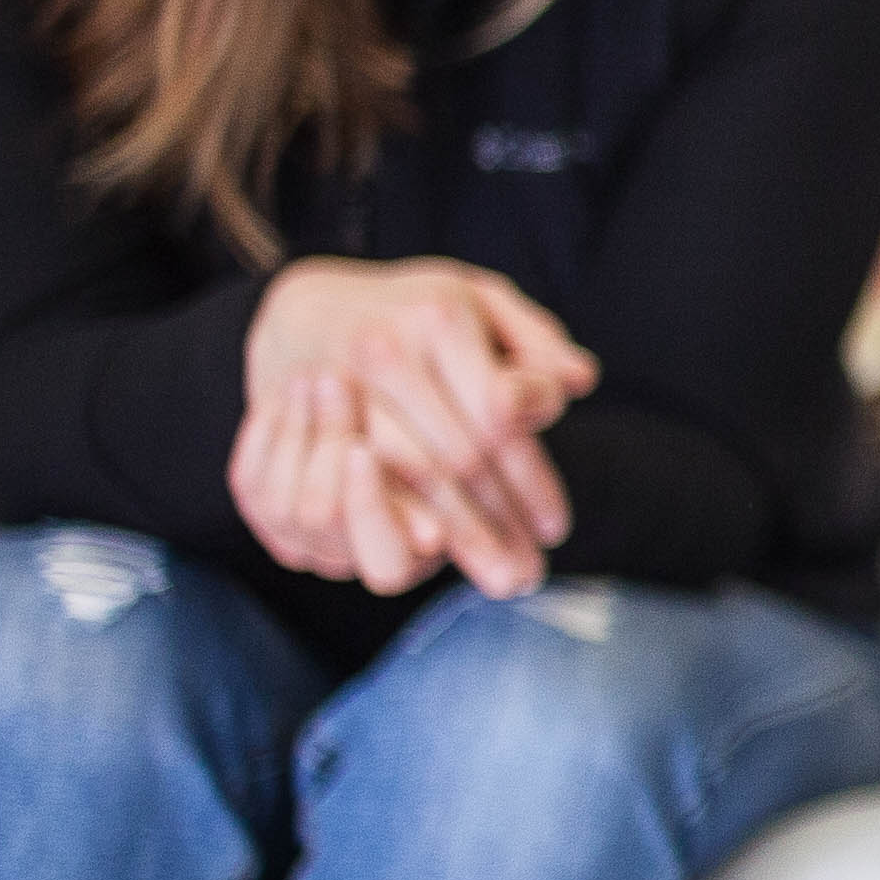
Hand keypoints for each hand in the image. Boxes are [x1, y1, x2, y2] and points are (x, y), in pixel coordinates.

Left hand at [232, 374, 443, 595]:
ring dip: (298, 426)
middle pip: (321, 516)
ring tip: (317, 373)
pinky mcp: (259, 508)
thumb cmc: (435, 420)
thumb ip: (451, 473)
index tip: (363, 450)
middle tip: (336, 379)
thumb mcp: (452, 442)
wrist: (371, 396)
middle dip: (327, 442)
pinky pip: (251, 475)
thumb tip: (436, 530)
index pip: (384, 561)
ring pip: (281, 497)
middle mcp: (349, 559)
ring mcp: (297, 536)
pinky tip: (293, 392)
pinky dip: (269, 427)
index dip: (366, 506)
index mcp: (408, 558)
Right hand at [246, 260, 585, 573]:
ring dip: (457, 535)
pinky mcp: (299, 416)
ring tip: (496, 577)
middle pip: (453, 458)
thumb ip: (535, 341)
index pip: (498, 418)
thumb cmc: (415, 310)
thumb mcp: (481, 302)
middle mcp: (384, 350)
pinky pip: (350, 484)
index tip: (555, 529)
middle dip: (497, 523)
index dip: (529, 480)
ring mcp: (336, 384)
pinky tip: (429, 559)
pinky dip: (394, 526)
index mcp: (438, 317)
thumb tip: (580, 381)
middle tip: (529, 575)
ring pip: (407, 478)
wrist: (306, 307)